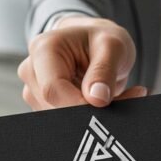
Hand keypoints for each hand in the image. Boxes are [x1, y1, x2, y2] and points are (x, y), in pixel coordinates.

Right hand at [19, 16, 146, 108]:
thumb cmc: (101, 40)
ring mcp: (34, 90)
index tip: (106, 105)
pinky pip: (65, 120)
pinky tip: (103, 101)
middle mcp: (32, 70)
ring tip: (115, 94)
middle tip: (128, 97)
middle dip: (90, 109)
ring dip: (92, 114)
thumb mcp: (112, 45)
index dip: (79, 105)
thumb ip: (104, 70)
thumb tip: (97, 99)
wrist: (94, 44)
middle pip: (55, 106)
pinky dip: (88, 116)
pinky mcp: (42, 105)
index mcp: (43, 49)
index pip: (53, 89)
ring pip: (61, 117)